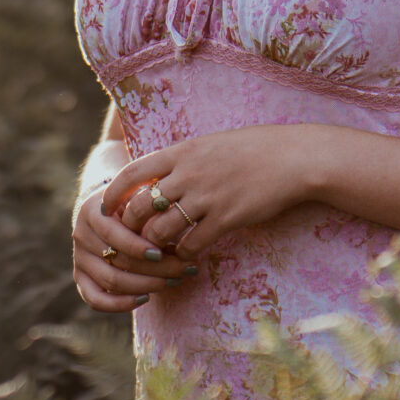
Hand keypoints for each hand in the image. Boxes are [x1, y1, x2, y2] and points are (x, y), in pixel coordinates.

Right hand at [71, 183, 197, 312]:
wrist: (110, 214)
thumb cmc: (133, 206)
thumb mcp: (140, 200)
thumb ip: (151, 212)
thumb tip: (177, 233)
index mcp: (91, 211)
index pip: (113, 234)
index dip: (137, 247)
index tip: (161, 254)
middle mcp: (81, 235)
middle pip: (116, 260)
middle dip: (155, 268)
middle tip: (184, 270)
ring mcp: (79, 259)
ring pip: (111, 281)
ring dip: (146, 285)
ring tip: (174, 281)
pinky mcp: (81, 278)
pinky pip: (95, 299)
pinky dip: (120, 304)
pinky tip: (145, 298)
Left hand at [108, 127, 312, 259]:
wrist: (293, 158)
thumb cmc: (253, 149)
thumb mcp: (209, 144)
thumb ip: (181, 160)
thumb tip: (155, 177)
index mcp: (181, 151)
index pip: (132, 172)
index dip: (114, 193)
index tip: (106, 207)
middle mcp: (188, 173)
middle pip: (140, 207)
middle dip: (131, 227)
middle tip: (133, 238)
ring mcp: (206, 197)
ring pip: (161, 231)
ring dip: (156, 245)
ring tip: (159, 250)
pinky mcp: (226, 218)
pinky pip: (191, 244)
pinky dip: (184, 253)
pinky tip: (187, 255)